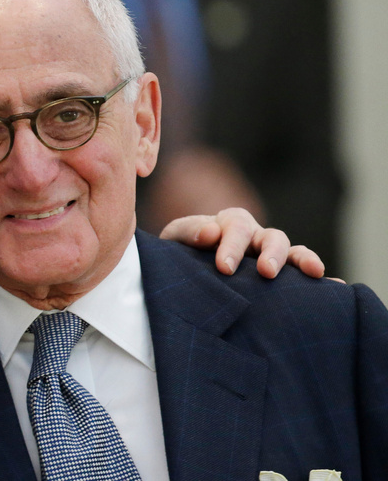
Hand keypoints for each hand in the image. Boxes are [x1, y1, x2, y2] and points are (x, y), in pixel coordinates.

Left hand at [160, 207, 326, 279]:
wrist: (184, 272)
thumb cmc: (181, 253)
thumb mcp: (177, 239)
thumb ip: (190, 232)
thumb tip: (211, 232)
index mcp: (228, 224)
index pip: (235, 227)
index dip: (232, 245)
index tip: (225, 267)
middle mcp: (255, 237)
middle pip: (272, 237)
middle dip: (271, 253)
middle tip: (266, 272)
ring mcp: (270, 256)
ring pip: (292, 251)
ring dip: (301, 259)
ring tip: (312, 271)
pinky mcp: (280, 277)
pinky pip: (302, 275)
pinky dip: (319, 278)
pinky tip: (335, 287)